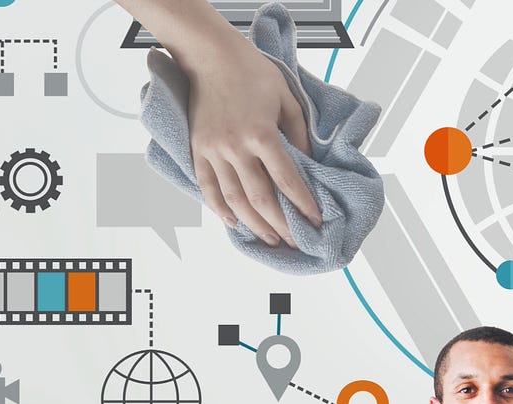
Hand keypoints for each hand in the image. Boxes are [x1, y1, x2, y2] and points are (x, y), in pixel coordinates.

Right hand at [182, 30, 322, 246]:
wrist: (211, 55)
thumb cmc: (251, 71)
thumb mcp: (286, 98)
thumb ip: (299, 133)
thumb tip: (308, 164)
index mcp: (261, 133)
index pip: (286, 180)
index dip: (302, 204)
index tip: (314, 220)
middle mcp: (235, 146)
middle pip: (260, 197)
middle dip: (280, 223)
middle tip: (294, 240)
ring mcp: (213, 149)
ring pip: (233, 198)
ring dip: (253, 223)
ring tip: (269, 238)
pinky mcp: (198, 148)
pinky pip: (207, 186)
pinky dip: (218, 208)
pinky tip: (232, 222)